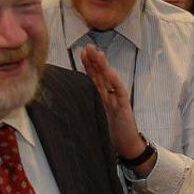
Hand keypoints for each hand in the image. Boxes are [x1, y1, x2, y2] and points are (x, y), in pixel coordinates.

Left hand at [79, 46, 149, 169]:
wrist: (127, 146)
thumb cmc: (111, 133)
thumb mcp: (94, 119)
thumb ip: (85, 110)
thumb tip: (66, 104)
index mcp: (101, 98)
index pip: (93, 78)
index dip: (87, 66)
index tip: (81, 53)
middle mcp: (109, 96)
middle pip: (101, 75)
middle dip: (94, 60)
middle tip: (88, 47)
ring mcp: (118, 100)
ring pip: (109, 80)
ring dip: (104, 66)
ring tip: (98, 54)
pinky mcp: (125, 107)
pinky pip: (120, 93)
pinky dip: (116, 83)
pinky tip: (111, 73)